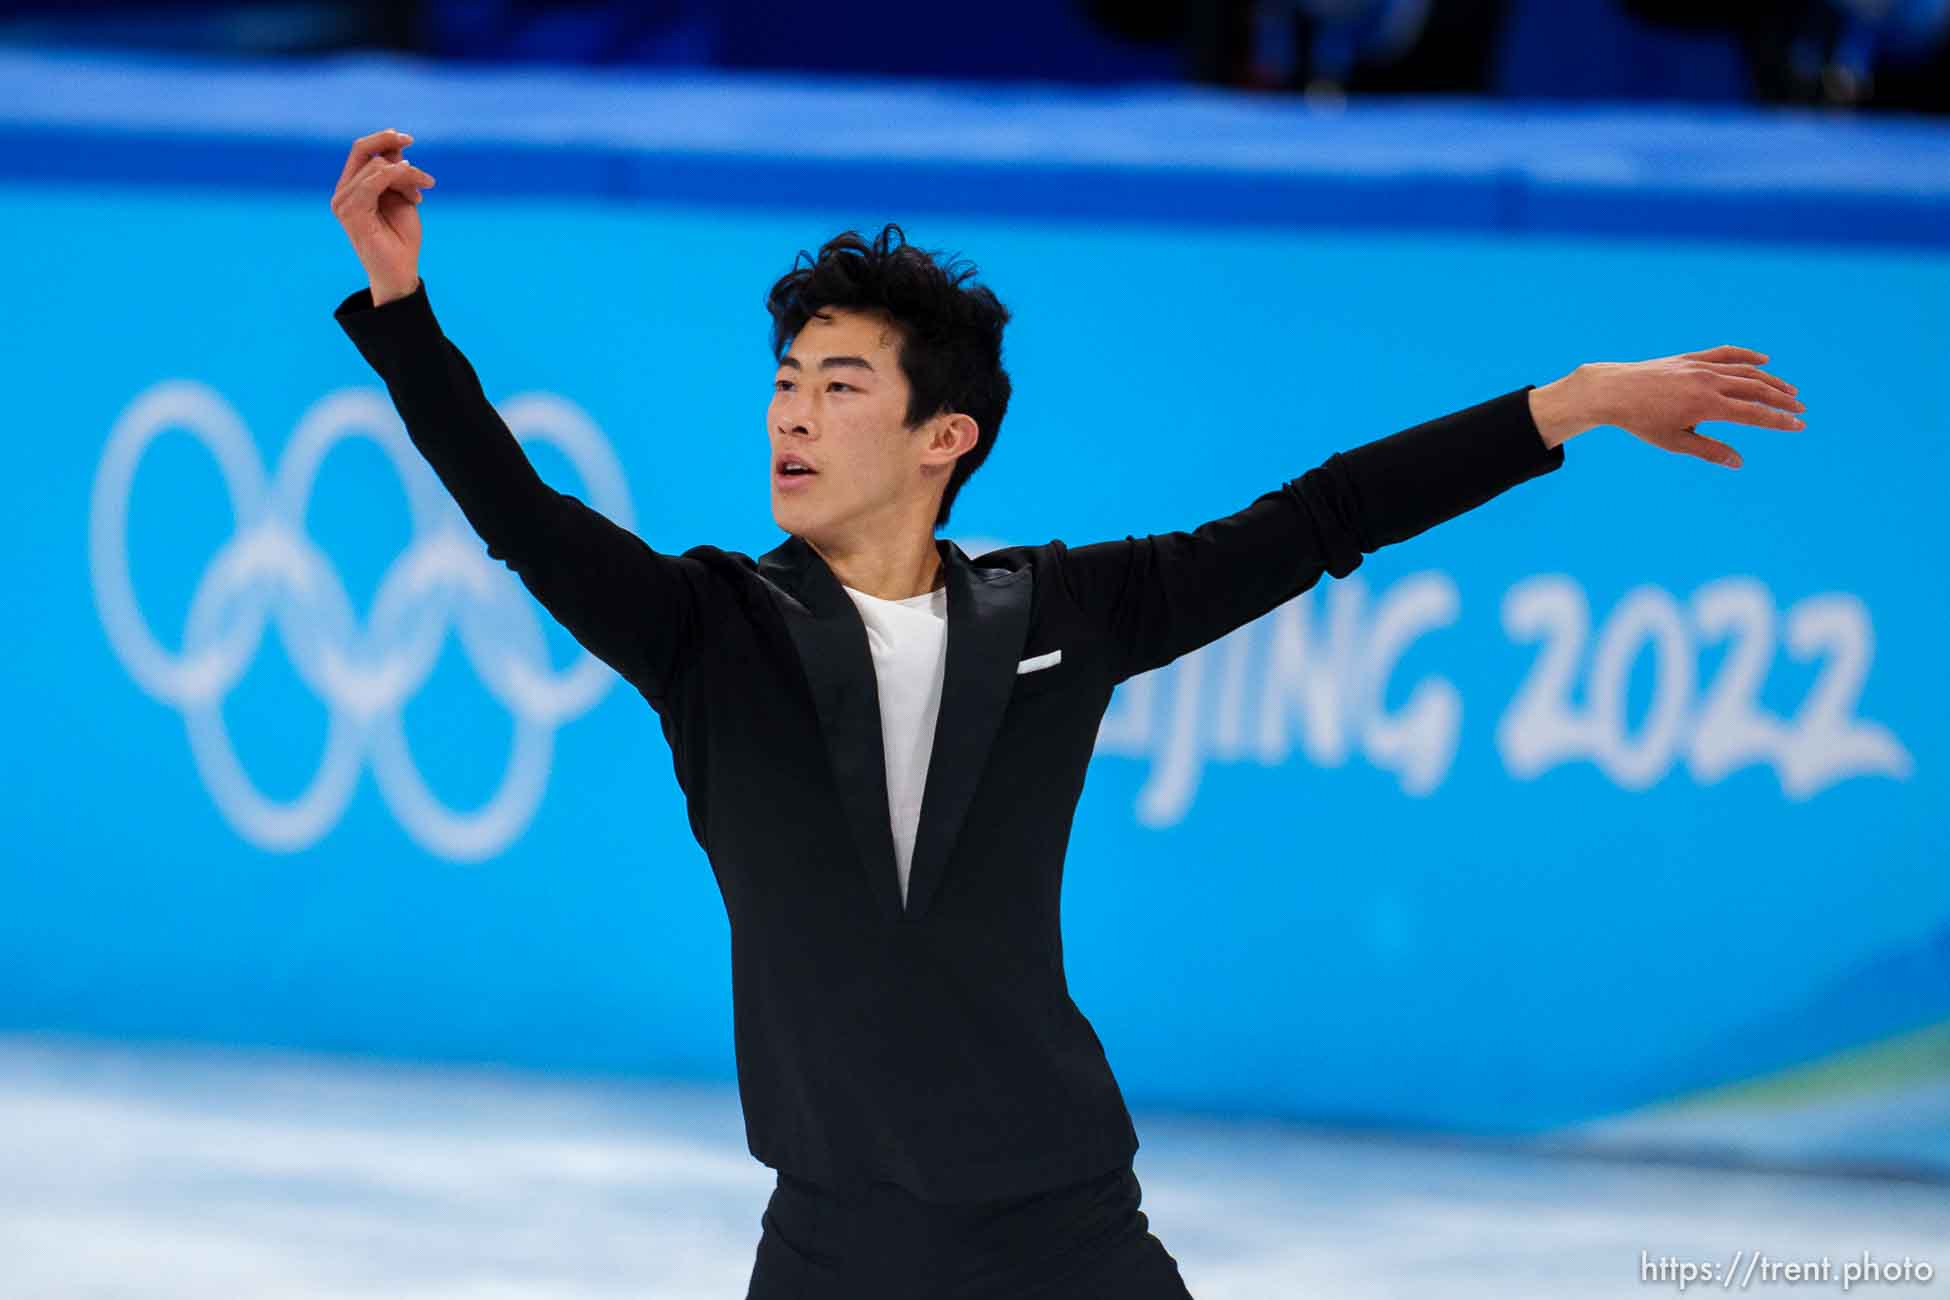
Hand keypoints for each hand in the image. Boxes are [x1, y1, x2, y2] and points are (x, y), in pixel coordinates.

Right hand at [329, 127, 436, 304]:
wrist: (400, 272)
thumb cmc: (401, 237)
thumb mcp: (401, 196)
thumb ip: (394, 171)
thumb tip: (395, 144)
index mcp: (351, 187)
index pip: (361, 150)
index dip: (383, 138)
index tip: (408, 139)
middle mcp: (342, 192)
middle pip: (365, 152)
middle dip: (397, 156)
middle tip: (423, 173)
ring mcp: (343, 202)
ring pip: (376, 166)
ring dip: (407, 176)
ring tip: (419, 198)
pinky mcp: (350, 212)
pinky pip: (373, 182)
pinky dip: (397, 179)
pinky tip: (414, 196)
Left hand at [1578, 345, 1805, 469]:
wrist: (1613, 391)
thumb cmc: (1641, 421)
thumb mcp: (1675, 441)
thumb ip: (1709, 450)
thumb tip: (1739, 462)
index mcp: (1707, 405)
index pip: (1754, 414)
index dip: (1779, 421)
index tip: (1799, 425)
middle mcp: (1709, 382)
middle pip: (1756, 390)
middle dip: (1782, 401)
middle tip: (1802, 409)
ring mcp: (1700, 366)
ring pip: (1745, 371)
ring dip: (1770, 381)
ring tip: (1789, 390)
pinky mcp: (1690, 358)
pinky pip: (1725, 354)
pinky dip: (1746, 356)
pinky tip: (1762, 362)